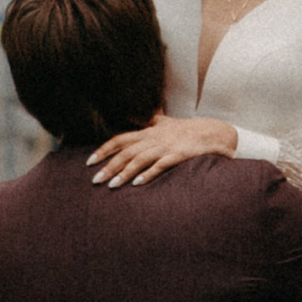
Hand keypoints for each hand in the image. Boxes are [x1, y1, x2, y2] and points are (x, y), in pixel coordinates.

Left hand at [88, 114, 240, 188]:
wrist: (212, 133)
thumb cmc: (186, 129)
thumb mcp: (164, 121)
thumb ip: (147, 120)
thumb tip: (132, 115)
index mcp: (148, 132)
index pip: (120, 139)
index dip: (104, 150)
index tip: (89, 161)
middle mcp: (153, 138)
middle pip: (126, 152)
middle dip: (109, 166)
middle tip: (95, 180)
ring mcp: (166, 147)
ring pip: (140, 159)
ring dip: (124, 173)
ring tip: (112, 185)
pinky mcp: (178, 155)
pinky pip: (160, 165)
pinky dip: (148, 174)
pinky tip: (137, 183)